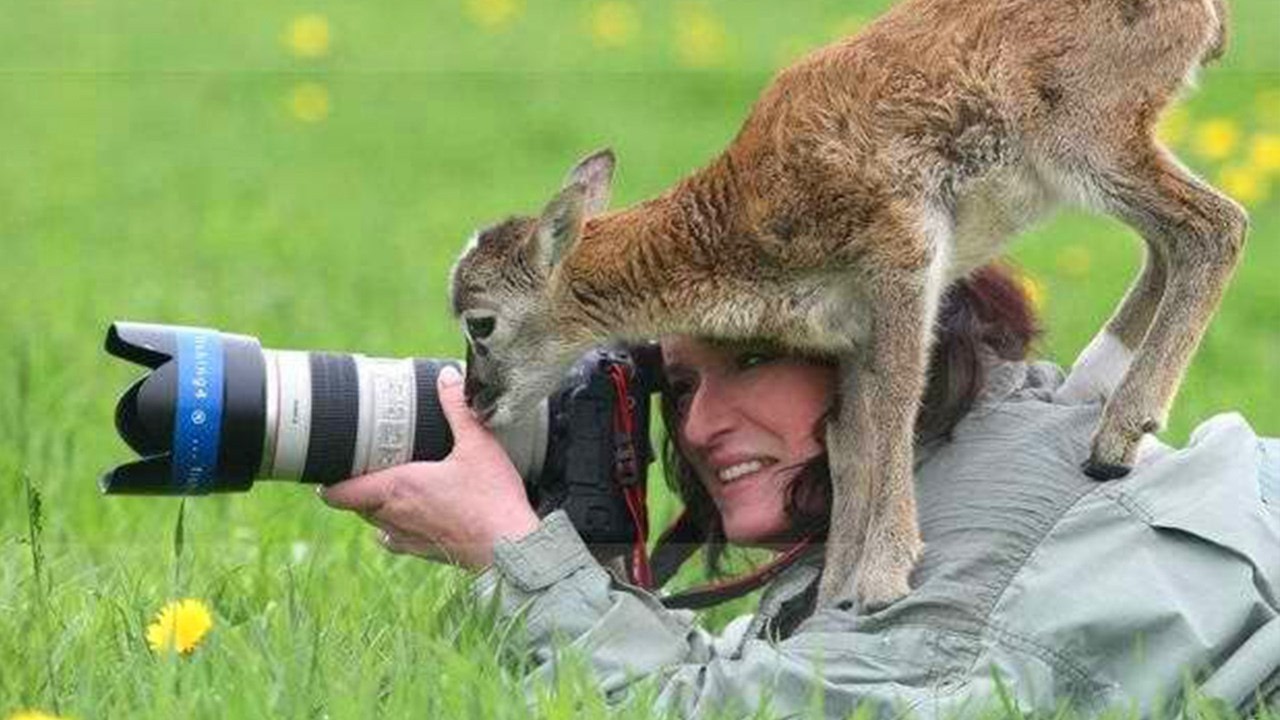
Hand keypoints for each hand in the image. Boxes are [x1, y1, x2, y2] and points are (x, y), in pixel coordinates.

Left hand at [318, 365, 539, 568]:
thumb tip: (445, 377)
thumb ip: (457, 408)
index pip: (338, 494)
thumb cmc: (492, 498)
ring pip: (373, 521)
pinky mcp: (422, 552)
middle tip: (370, 463)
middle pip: (355, 504)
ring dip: (375, 505)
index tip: (336, 466)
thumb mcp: (478, 443)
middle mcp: (393, 515)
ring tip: (391, 485)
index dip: (330, 482)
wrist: (511, 548)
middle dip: (358, 485)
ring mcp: (406, 537)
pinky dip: (393, 526)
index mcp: (397, 487)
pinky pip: (393, 539)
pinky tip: (410, 514)